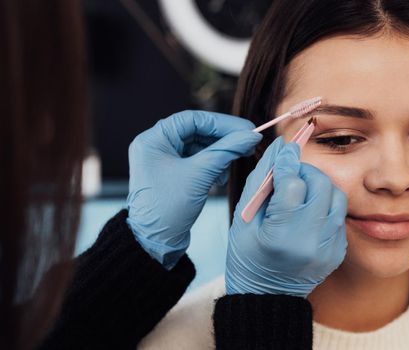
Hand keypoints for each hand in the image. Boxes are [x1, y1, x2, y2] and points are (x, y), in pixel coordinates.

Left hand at [126, 111, 261, 268]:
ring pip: (200, 147)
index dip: (222, 123)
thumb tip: (252, 135)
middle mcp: (156, 146)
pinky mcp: (173, 174)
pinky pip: (197, 161)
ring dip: (220, 154)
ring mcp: (164, 160)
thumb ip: (226, 151)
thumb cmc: (168, 208)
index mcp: (153, 140)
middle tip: (248, 143)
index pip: (193, 119)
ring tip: (234, 163)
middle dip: (224, 139)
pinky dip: (213, 166)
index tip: (247, 129)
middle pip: (197, 132)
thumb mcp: (200, 175)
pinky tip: (221, 178)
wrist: (155, 243)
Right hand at [226, 137, 347, 297]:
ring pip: (336, 196)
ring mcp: (328, 249)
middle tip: (292, 174)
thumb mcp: (245, 218)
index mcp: (281, 236)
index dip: (288, 163)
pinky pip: (339, 214)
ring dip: (319, 186)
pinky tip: (309, 211)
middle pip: (320, 185)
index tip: (285, 151)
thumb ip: (262, 179)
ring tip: (301, 192)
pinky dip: (325, 205)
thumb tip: (279, 148)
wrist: (268, 295)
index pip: (293, 184)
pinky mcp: (338, 251)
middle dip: (306, 172)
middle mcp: (310, 243)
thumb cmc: (248, 255)